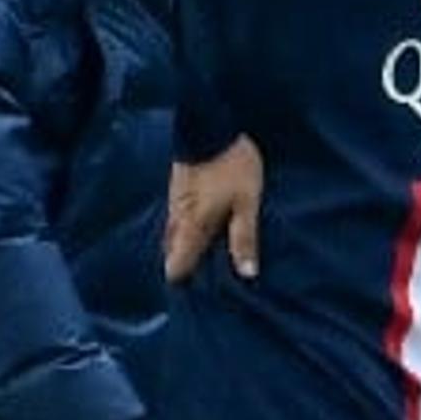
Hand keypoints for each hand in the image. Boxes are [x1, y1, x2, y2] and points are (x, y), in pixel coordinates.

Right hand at [165, 139, 262, 282]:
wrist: (210, 125)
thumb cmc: (232, 166)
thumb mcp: (247, 203)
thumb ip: (244, 237)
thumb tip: (247, 274)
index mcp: (192, 227)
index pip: (175, 266)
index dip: (184, 282)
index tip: (199, 294)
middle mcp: (178, 219)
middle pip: (173, 253)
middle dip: (186, 267)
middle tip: (207, 280)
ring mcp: (175, 202)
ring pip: (174, 236)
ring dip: (187, 247)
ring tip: (208, 257)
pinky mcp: (179, 189)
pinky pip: (179, 219)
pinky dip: (188, 229)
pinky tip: (205, 229)